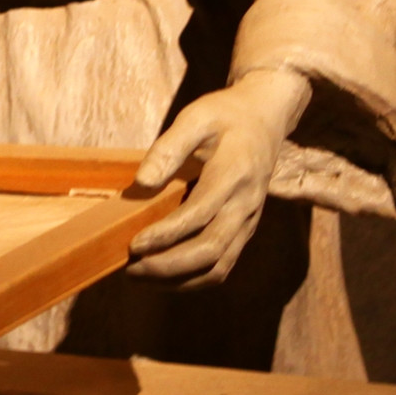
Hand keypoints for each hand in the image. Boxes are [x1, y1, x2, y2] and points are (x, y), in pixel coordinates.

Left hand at [127, 67, 311, 286]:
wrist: (264, 119)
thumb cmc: (225, 115)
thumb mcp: (195, 117)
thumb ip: (168, 148)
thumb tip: (142, 182)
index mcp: (234, 174)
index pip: (198, 215)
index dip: (166, 235)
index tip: (134, 245)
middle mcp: (245, 204)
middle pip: (210, 250)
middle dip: (168, 266)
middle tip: (131, 269)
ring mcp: (248, 221)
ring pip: (218, 267)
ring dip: (179, 279)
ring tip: (141, 278)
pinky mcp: (244, 229)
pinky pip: (223, 265)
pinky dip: (193, 279)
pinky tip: (164, 277)